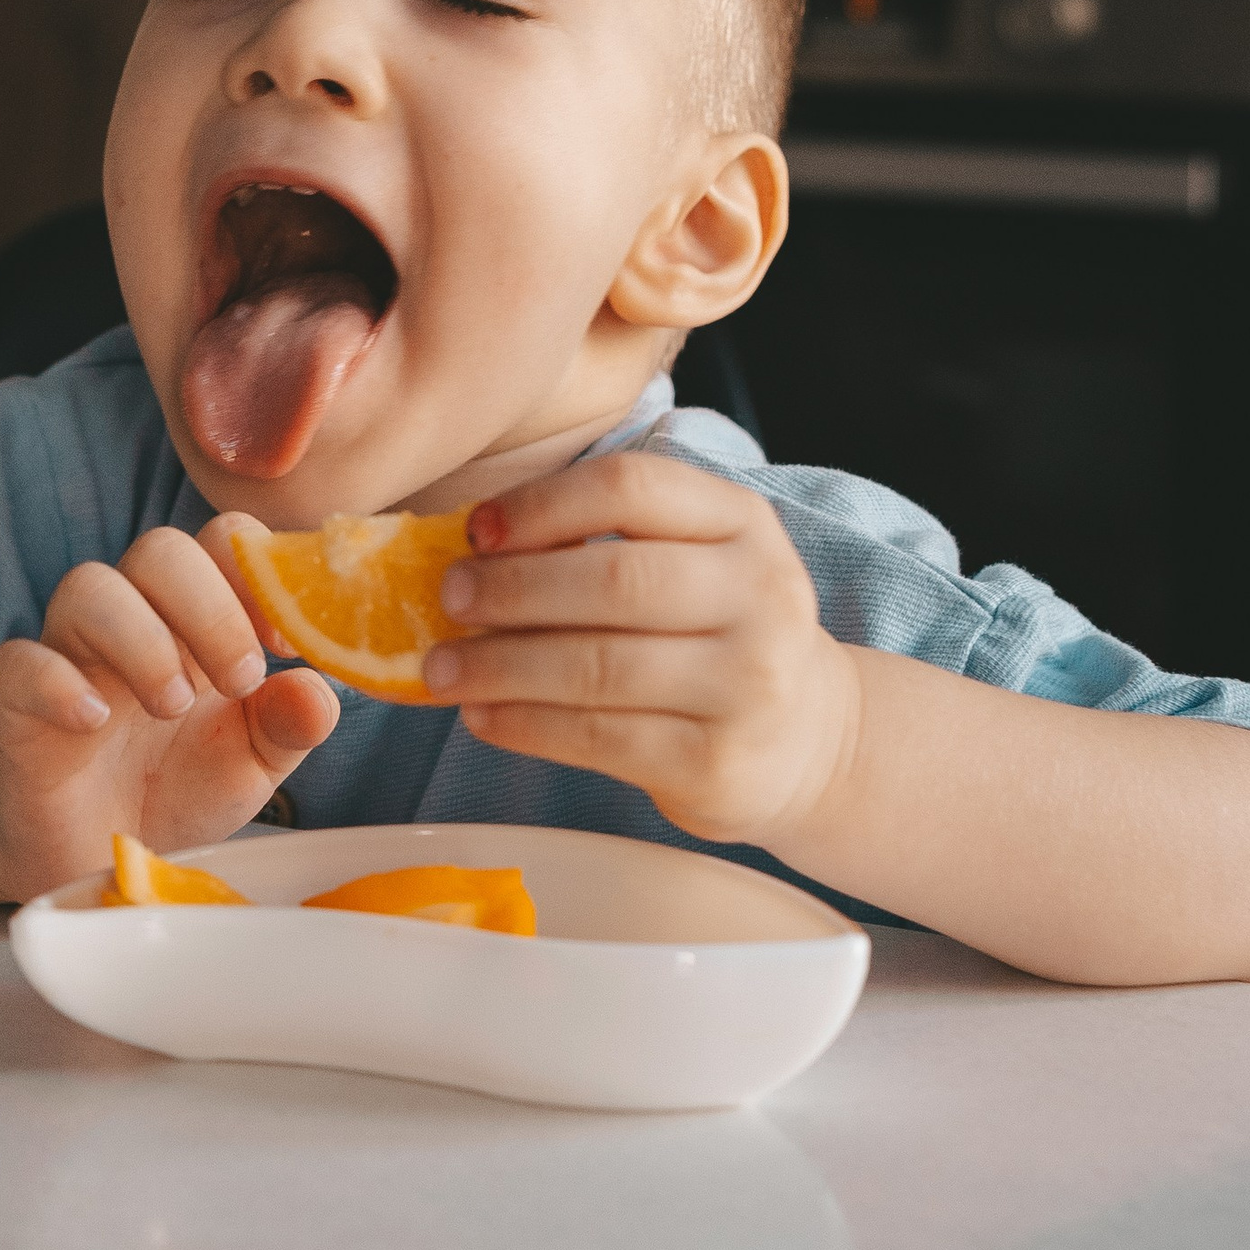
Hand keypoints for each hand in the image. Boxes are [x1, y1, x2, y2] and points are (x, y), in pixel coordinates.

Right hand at [0, 524, 338, 904]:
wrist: (93, 857)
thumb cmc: (176, 789)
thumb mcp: (253, 764)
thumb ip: (290, 724)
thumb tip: (318, 688)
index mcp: (194, 619)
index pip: (220, 540)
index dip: (256, 570)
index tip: (284, 641)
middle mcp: (133, 619)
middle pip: (158, 550)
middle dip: (209, 606)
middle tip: (238, 680)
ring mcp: (70, 654)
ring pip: (88, 586)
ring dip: (142, 638)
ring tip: (172, 706)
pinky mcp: (18, 703)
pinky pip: (18, 661)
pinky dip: (58, 682)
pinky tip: (94, 721)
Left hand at [423, 454, 863, 847]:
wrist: (808, 739)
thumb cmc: (719, 633)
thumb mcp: (696, 561)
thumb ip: (610, 540)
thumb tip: (473, 548)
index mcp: (742, 523)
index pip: (631, 488)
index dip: (542, 504)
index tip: (476, 531)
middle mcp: (758, 596)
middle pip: (612, 580)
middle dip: (512, 589)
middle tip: (449, 598)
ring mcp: (744, 685)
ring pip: (597, 667)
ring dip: (501, 665)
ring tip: (441, 668)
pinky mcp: (715, 761)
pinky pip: (599, 738)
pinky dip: (526, 725)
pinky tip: (483, 715)